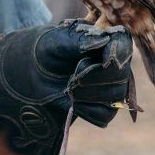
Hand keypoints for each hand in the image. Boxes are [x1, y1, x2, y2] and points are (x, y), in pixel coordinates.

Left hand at [0, 19, 132, 154]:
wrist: (31, 74)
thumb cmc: (44, 52)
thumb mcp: (53, 43)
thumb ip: (77, 40)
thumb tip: (102, 39)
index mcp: (107, 39)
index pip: (123, 45)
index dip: (110, 56)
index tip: (83, 63)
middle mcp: (115, 62)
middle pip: (120, 76)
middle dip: (92, 80)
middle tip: (72, 77)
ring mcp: (112, 86)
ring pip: (114, 97)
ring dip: (87, 95)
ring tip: (69, 87)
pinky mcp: (104, 107)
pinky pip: (104, 115)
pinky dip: (86, 110)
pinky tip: (73, 102)